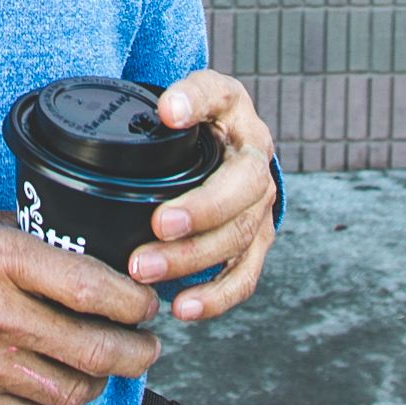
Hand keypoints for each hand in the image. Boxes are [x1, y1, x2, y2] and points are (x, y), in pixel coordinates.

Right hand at [0, 201, 162, 404]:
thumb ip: (13, 232)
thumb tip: (62, 243)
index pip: (96, 291)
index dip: (137, 303)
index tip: (146, 304)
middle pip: (98, 350)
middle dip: (138, 353)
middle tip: (148, 347)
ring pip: (71, 391)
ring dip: (99, 384)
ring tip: (106, 370)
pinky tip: (55, 388)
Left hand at [126, 72, 278, 322]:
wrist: (229, 148)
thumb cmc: (196, 124)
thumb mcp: (183, 98)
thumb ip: (176, 100)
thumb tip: (166, 111)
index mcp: (233, 109)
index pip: (218, 97)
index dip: (195, 104)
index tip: (169, 114)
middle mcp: (255, 157)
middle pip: (239, 189)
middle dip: (198, 212)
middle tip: (157, 226)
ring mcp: (260, 203)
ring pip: (238, 236)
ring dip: (193, 258)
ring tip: (145, 270)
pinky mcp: (256, 241)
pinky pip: (244, 274)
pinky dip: (215, 296)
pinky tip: (183, 307)